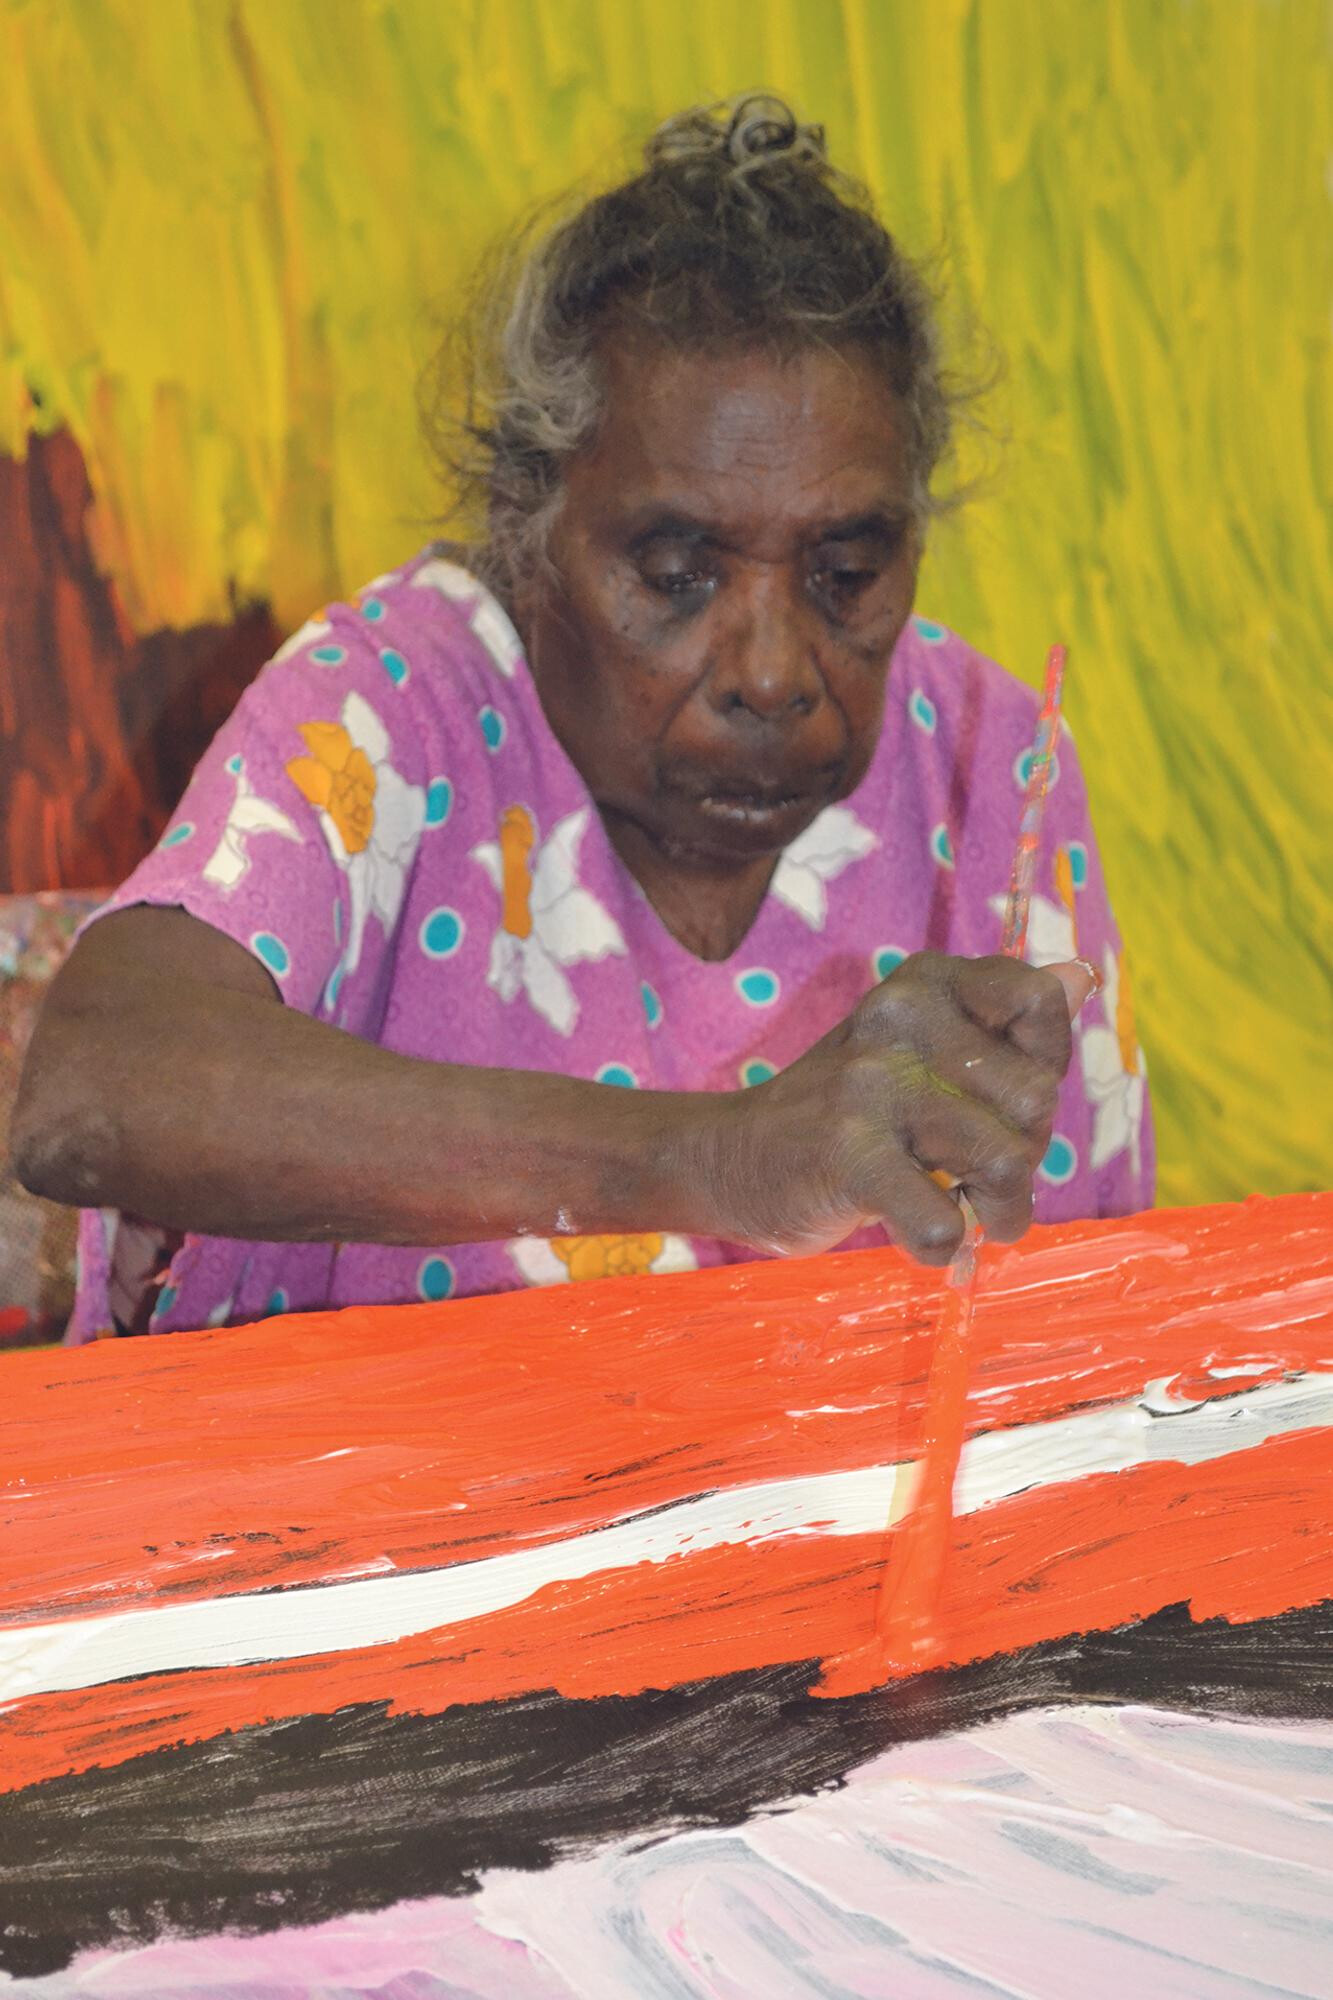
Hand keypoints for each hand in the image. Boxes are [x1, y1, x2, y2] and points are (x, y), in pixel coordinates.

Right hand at [701, 951, 1096, 1265]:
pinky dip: (942, 1248)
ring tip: (967, 1215)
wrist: (729, 1159)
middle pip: (1035, 1099)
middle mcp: (899, 1017)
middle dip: (1024, 1153)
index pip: (1040, 1002)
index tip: (998, 1099)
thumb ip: (1000, 1022)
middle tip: (975, 1171)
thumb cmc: (846, 1112)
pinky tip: (918, 1234)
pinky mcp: (846, 1152)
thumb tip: (1084, 976)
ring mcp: (870, 1083)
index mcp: (924, 983)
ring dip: (999, 1213)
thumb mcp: (920, 1048)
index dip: (1042, 1065)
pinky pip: (943, 1223)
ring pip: (1006, 1161)